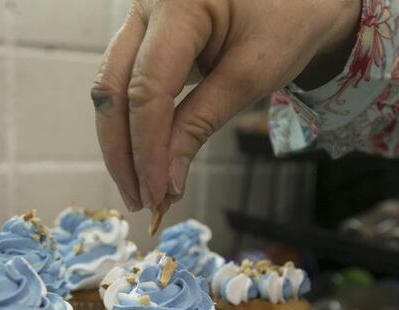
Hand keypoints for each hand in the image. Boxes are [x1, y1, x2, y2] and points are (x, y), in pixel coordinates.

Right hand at [92, 0, 359, 210]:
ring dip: (120, 142)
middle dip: (122, 151)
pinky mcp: (143, 33)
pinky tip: (143, 157)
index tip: (156, 193)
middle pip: (113, 88)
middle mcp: (147, 3)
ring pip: (110, 87)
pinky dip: (131, 123)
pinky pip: (124, 81)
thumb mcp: (251, 75)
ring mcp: (140, 15)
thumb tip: (166, 181)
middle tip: (139, 200)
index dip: (147, 148)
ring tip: (139, 187)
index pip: (147, 89)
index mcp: (178, 2)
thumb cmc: (288, 21)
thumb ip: (201, 124)